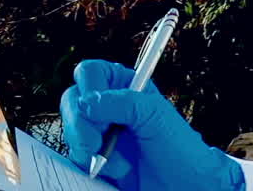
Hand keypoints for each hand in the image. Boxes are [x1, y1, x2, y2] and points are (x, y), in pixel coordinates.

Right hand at [60, 59, 245, 190]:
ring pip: (69, 130)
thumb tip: (87, 102)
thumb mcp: (155, 115)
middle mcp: (107, 107)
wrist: (183, 186)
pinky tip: (111, 172)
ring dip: (87, 149)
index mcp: (123, 86)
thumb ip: (121, 102)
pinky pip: (73, 156)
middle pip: (72, 101)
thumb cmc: (178, 148)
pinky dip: (87, 165)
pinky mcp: (93, 159)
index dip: (89, 90)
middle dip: (80, 125)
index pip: (89, 73)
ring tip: (118, 163)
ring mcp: (98, 133)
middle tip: (97, 143)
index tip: (101, 114)